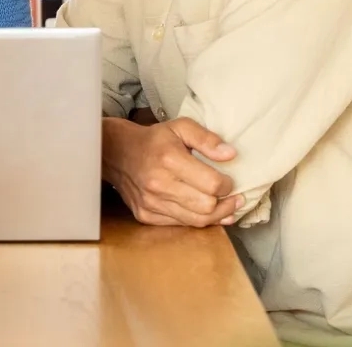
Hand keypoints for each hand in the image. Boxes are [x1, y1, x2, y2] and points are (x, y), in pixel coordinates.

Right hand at [102, 116, 239, 227]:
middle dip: (226, 204)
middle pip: (206, 207)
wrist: (117, 153)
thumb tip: (230, 154)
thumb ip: (207, 138)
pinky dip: (196, 220)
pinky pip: (180, 225)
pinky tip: (205, 213)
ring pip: (196, 221)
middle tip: (234, 197)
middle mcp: (159, 184)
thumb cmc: (153, 140)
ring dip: (216, 216)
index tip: (230, 181)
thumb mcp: (181, 127)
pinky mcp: (146, 215)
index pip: (212, 184)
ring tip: (226, 208)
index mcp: (170, 159)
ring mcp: (151, 203)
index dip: (228, 185)